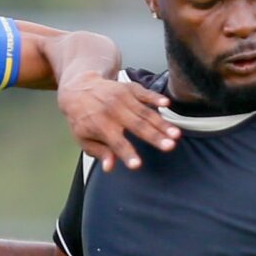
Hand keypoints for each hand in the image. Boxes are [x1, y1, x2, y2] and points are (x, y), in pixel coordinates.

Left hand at [57, 73, 178, 171]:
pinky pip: (145, 93)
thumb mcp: (83, 138)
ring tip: (175, 134)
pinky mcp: (129, 89)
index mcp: (101, 125)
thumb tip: (109, 167)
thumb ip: (99, 152)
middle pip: (137, 126)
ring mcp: (122, 98)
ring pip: (145, 112)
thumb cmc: (82, 118)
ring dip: (162, 123)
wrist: (79, 88)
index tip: (137, 165)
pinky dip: (155, 98)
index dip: (126, 154)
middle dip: (154, 137)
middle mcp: (113, 111)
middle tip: (169, 146)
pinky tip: (166, 104)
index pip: (116, 143)